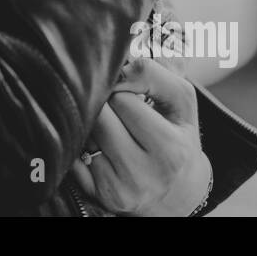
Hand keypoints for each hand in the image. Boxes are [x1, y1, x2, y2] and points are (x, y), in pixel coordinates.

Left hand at [71, 58, 210, 215]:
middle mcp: (147, 174)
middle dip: (106, 103)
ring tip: (110, 125)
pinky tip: (101, 148)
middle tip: (118, 107)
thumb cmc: (177, 135)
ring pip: (86, 134)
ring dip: (93, 123)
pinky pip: (75, 156)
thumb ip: (156, 73)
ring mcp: (123, 188)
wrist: (179, 193)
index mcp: (172, 149)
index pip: (124, 99)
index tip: (128, 86)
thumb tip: (123, 58)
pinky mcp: (102, 196)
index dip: (123, 86)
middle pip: (101, 115)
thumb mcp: (181, 103)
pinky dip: (82, 146)